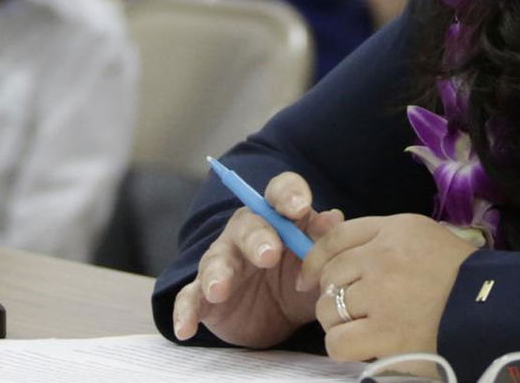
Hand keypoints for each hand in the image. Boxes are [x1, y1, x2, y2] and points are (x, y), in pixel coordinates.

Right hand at [172, 171, 344, 348]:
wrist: (280, 315)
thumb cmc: (301, 276)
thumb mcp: (319, 262)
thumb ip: (325, 241)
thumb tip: (334, 219)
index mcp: (278, 217)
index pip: (280, 192)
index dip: (289, 195)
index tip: (299, 207)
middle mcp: (247, 233)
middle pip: (248, 226)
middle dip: (257, 239)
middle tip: (269, 255)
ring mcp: (223, 263)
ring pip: (215, 259)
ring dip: (217, 273)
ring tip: (219, 289)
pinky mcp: (204, 295)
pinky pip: (190, 299)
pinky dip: (186, 312)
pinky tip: (186, 328)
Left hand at [297, 214, 478, 362]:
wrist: (492, 309)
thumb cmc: (459, 275)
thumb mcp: (423, 237)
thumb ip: (382, 240)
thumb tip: (338, 256)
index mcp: (394, 229)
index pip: (336, 238)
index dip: (314, 260)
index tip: (309, 279)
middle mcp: (383, 256)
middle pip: (330, 275)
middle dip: (331, 295)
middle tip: (348, 310)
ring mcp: (382, 295)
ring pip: (329, 308)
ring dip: (336, 322)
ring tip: (358, 329)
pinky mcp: (386, 332)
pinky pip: (338, 341)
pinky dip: (343, 346)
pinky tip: (361, 346)